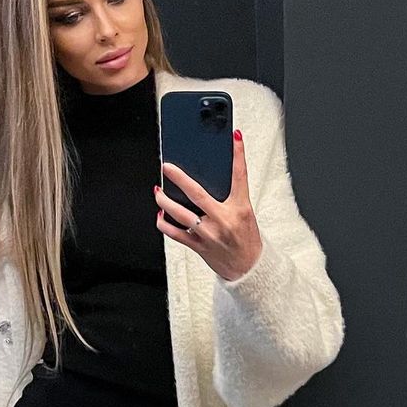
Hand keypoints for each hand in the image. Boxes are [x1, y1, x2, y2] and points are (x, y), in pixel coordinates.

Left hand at [155, 130, 263, 282]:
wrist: (248, 268)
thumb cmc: (247, 238)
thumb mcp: (245, 213)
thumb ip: (230, 196)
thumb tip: (209, 178)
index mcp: (239, 209)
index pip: (240, 177)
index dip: (238, 155)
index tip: (234, 138)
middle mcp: (223, 221)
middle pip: (197, 194)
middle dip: (179, 178)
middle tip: (167, 167)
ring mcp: (208, 235)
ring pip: (181, 215)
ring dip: (165, 201)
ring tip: (157, 191)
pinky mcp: (199, 247)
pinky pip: (176, 234)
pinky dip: (164, 224)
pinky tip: (160, 214)